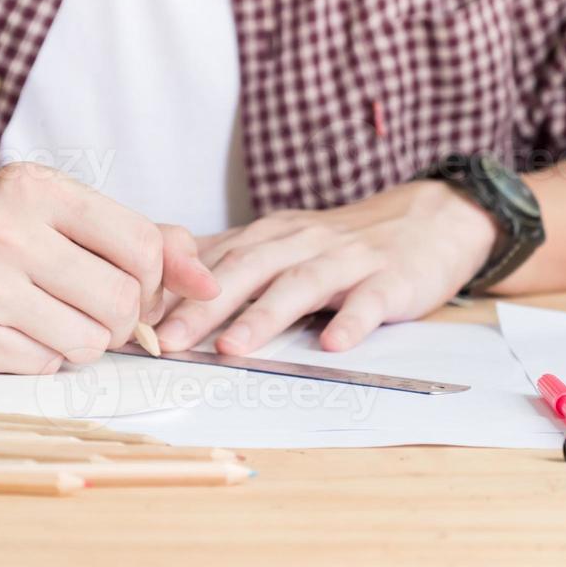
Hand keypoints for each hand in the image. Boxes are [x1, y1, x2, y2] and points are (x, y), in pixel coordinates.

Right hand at [0, 163, 219, 373]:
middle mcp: (4, 228)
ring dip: (80, 342)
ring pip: (87, 341)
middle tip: (93, 314)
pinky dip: (39, 358)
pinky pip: (43, 366)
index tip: (139, 289)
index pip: (142, 244)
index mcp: (35, 188)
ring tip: (46, 320)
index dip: (157, 280)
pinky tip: (9, 333)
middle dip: (121, 321)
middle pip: (120, 301)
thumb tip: (208, 279)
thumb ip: (136, 237)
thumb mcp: (55, 216)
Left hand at [154, 181, 498, 355]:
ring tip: (233, 348)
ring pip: (300, 285)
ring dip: (264, 316)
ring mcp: (347, 260)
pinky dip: (351, 322)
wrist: (431, 218)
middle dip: (202, 307)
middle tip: (166, 340)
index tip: (134, 317)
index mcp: (270, 236)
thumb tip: (166, 291)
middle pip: (245, 271)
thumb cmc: (344, 244)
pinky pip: (369, 302)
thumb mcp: (284, 244)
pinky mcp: (391, 279)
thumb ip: (234, 263)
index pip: (212, 260)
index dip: (173, 289)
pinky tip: (333, 345)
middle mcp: (301, 242)